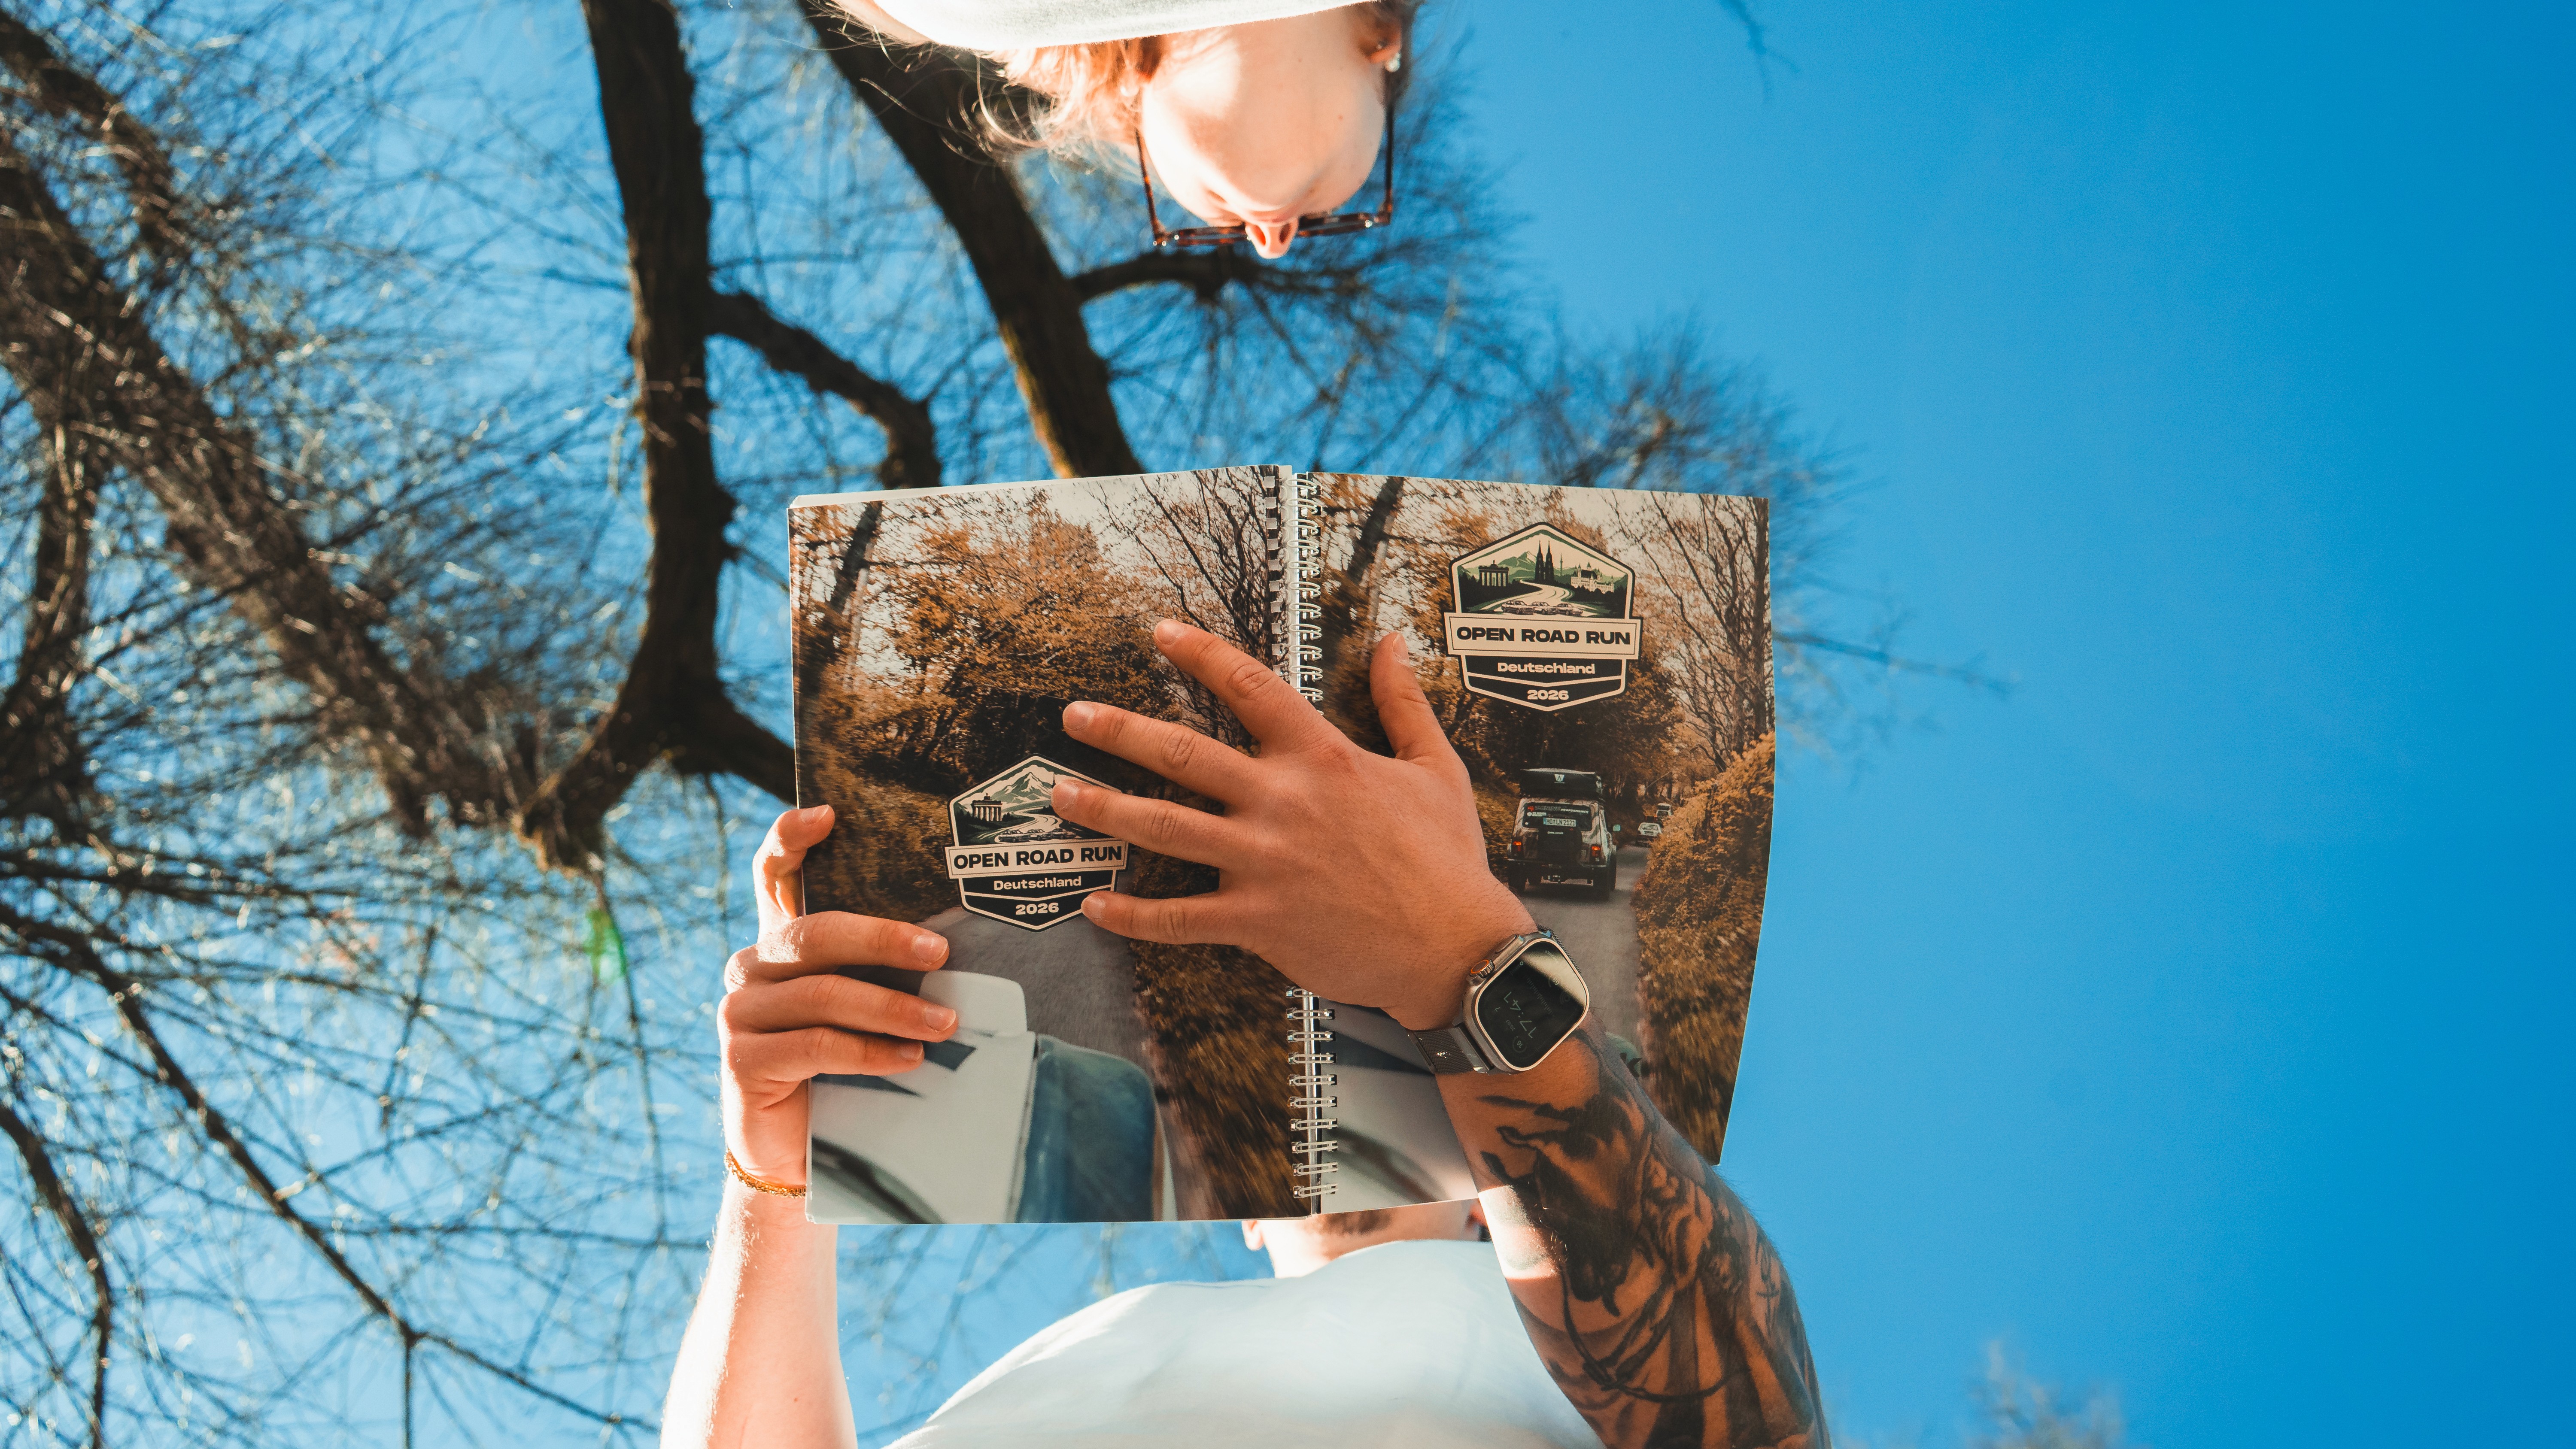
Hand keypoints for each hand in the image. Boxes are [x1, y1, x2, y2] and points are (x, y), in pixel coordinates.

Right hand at [717, 806, 958, 1186]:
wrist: (797, 1154)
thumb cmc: (842, 1070)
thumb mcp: (860, 1009)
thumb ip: (878, 972)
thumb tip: (952, 943)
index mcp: (777, 944)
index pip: (772, 877)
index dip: (789, 839)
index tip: (827, 814)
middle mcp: (749, 967)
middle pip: (815, 934)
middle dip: (883, 940)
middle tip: (940, 955)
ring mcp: (738, 1012)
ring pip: (823, 994)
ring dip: (892, 1009)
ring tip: (945, 1024)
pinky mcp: (742, 1060)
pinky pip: (815, 1044)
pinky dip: (869, 1051)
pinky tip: (910, 1059)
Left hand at [1052, 620, 1532, 1030]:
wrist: (1456, 947)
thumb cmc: (1447, 859)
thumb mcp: (1435, 766)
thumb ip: (1402, 701)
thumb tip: (1392, 643)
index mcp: (1323, 758)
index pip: (1249, 687)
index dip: (1200, 654)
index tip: (1159, 633)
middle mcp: (1283, 802)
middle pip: (1184, 753)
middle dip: (1120, 731)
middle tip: (1074, 715)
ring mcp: (1265, 863)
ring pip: (1166, 827)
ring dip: (1106, 810)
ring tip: (1060, 796)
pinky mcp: (1258, 922)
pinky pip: (1180, 919)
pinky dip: (1132, 915)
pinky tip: (1095, 906)